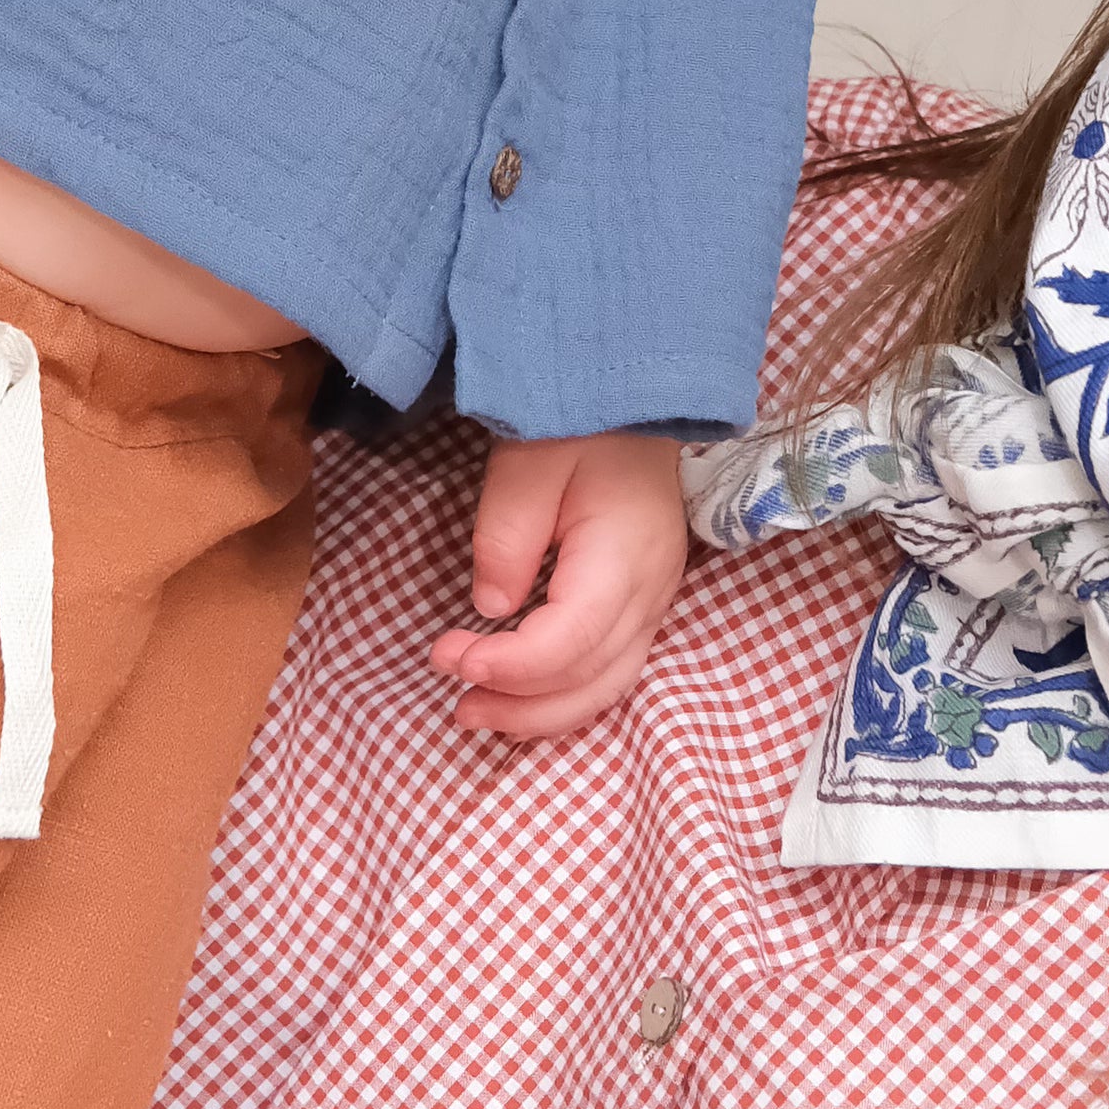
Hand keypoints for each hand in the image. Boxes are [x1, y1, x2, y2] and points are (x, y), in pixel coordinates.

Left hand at [433, 427, 688, 745]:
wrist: (638, 395)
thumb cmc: (583, 419)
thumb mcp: (529, 460)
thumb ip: (506, 535)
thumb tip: (490, 608)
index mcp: (625, 555)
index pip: (570, 640)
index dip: (509, 666)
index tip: (451, 655)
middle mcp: (652, 590)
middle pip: (592, 679)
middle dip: (519, 704)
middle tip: (455, 701)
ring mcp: (657, 599)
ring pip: (608, 686)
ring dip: (542, 713)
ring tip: (477, 713)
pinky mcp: (646, 600)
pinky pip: (612, 669)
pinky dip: (566, 695)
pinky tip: (522, 698)